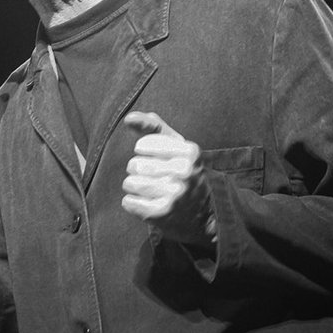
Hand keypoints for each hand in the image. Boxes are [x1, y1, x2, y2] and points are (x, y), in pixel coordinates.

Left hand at [121, 111, 216, 246]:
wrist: (204, 214)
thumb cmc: (184, 172)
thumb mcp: (177, 145)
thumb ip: (153, 126)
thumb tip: (128, 118)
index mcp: (189, 151)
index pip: (142, 145)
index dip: (144, 153)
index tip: (159, 159)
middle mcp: (184, 171)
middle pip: (134, 165)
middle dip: (139, 171)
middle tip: (157, 178)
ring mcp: (174, 193)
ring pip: (129, 183)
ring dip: (135, 187)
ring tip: (152, 191)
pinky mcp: (162, 213)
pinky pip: (129, 202)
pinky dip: (133, 203)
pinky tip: (148, 204)